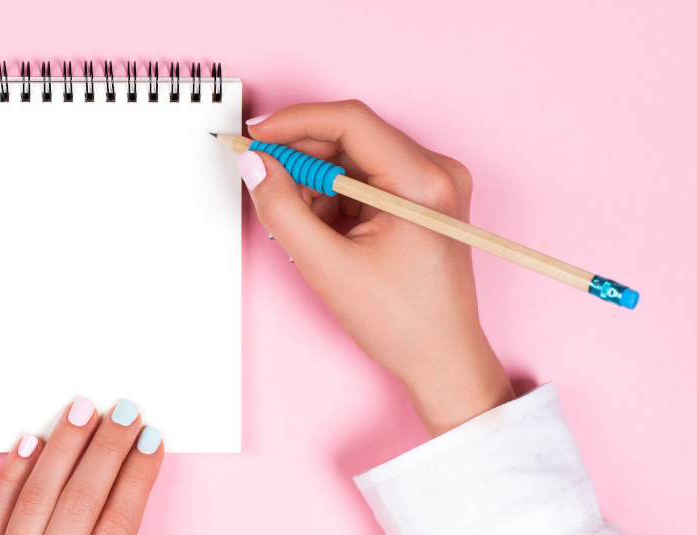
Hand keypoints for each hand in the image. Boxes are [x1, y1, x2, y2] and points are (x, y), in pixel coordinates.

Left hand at [0, 398, 163, 534]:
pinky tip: (29, 442)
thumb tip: (129, 478)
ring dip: (64, 449)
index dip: (138, 478)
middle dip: (108, 451)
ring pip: (39, 494)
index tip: (151, 442)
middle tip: (126, 413)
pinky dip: (13, 474)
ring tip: (82, 411)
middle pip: (83, 499)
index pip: (119, 520)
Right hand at [240, 101, 514, 436]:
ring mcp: (431, 183)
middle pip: (351, 137)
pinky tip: (321, 230)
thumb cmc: (403, 322)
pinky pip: (363, 178)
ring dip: (315, 183)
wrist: (441, 359)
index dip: (294, 123)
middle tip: (264, 181)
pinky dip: (332, 197)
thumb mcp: (327, 266)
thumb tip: (255, 165)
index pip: (350, 121)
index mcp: (422, 182)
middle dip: (301, 159)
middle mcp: (435, 172)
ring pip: (353, 158)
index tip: (256, 136)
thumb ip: (283, 210)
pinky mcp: (420, 198)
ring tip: (300, 225)